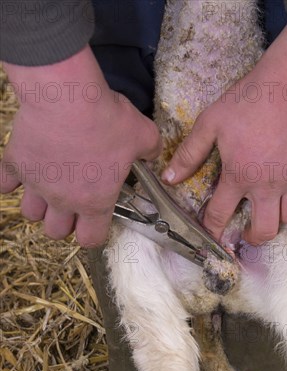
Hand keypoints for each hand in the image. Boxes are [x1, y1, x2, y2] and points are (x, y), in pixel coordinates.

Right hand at [0, 46, 161, 246]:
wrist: (67, 95)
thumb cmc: (106, 119)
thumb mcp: (142, 136)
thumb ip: (150, 152)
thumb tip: (153, 154)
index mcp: (95, 202)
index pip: (91, 239)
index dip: (93, 233)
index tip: (95, 221)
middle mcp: (63, 201)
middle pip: (56, 232)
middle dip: (63, 222)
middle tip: (71, 203)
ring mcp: (36, 185)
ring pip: (30, 213)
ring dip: (38, 205)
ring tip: (48, 188)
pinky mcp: (16, 165)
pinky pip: (5, 184)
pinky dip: (11, 180)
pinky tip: (23, 169)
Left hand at [162, 23, 286, 243]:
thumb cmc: (248, 100)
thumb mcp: (211, 122)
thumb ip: (190, 153)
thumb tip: (169, 178)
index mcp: (239, 175)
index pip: (220, 216)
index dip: (212, 231)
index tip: (212, 239)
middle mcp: (268, 186)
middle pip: (263, 232)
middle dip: (251, 238)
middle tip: (246, 230)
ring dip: (275, 219)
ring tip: (268, 209)